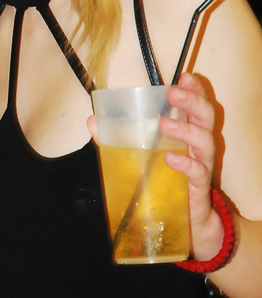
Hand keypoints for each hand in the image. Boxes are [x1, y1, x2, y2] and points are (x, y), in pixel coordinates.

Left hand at [87, 74, 224, 260]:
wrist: (188, 221)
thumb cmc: (166, 180)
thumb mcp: (142, 156)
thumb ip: (118, 138)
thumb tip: (92, 120)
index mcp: (188, 131)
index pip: (196, 104)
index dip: (194, 89)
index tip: (185, 75)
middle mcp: (199, 145)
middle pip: (205, 116)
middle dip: (192, 101)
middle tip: (174, 92)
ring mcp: (202, 165)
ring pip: (205, 141)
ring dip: (185, 129)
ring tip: (164, 123)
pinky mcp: (199, 187)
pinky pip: (198, 172)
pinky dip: (185, 164)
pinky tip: (171, 158)